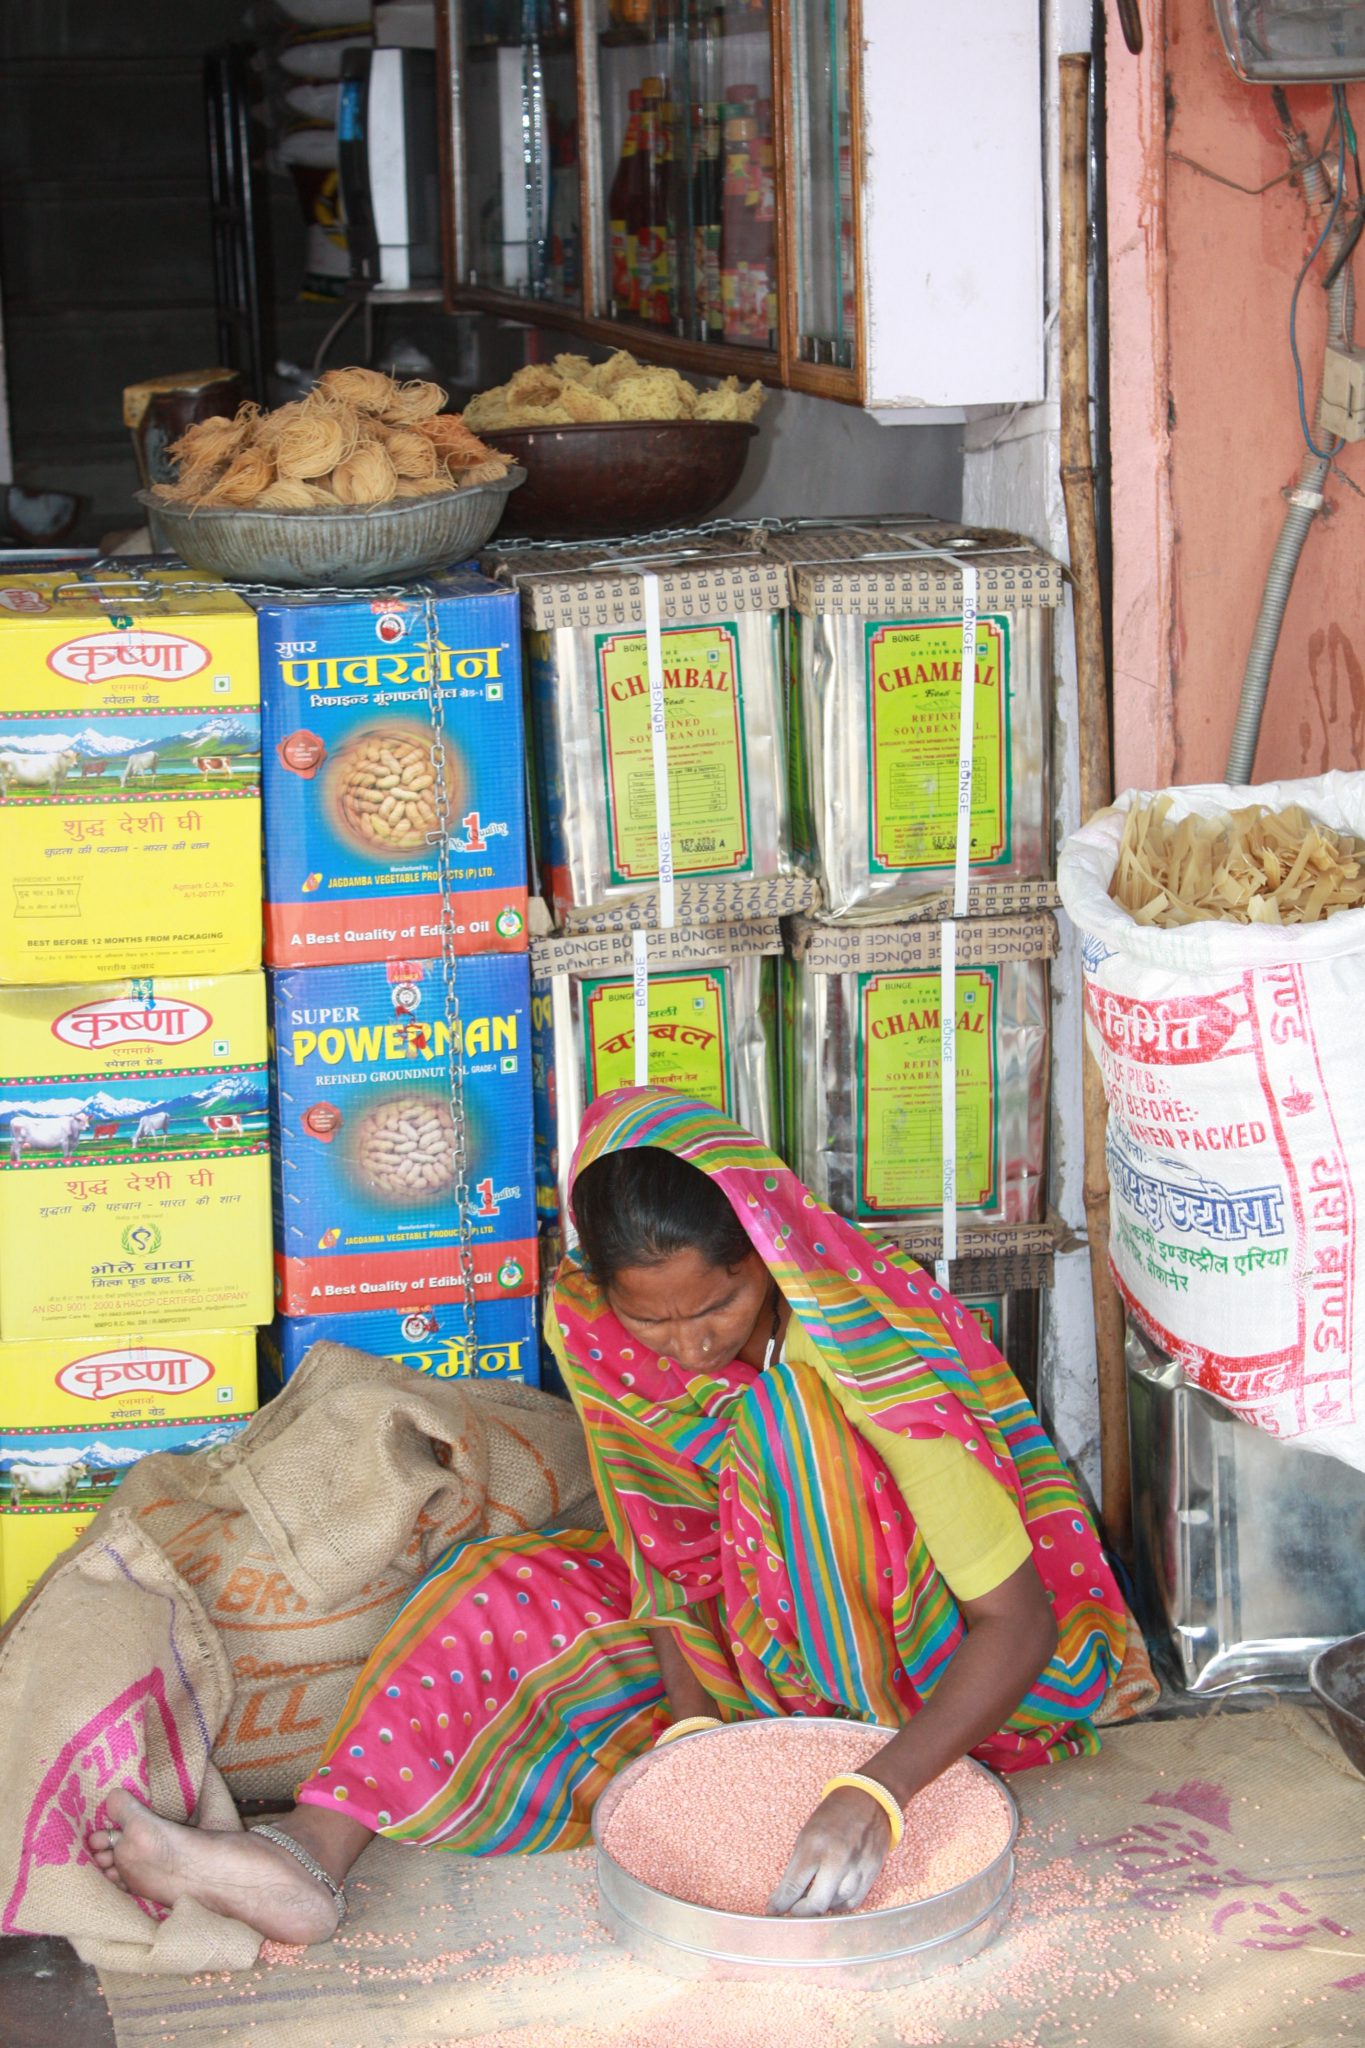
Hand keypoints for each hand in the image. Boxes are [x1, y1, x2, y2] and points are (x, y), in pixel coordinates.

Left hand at [765, 1784, 890, 1917]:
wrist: (868, 1799)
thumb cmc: (832, 1816)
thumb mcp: (807, 1835)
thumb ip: (798, 1867)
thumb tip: (785, 1897)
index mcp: (815, 1845)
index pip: (793, 1886)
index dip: (780, 1904)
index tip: (772, 1911)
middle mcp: (837, 1859)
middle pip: (816, 1905)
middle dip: (800, 1913)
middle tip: (792, 1911)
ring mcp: (857, 1868)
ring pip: (835, 1906)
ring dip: (820, 1908)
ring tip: (811, 1899)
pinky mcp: (872, 1874)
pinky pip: (853, 1903)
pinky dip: (839, 1905)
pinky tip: (831, 1898)